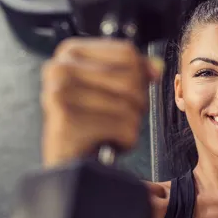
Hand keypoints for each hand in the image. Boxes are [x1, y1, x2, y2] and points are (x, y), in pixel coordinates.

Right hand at [40, 38, 163, 166]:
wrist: (70, 164)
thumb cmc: (88, 126)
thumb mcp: (109, 90)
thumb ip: (134, 72)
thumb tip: (157, 67)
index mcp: (70, 53)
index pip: (127, 53)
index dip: (139, 77)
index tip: (124, 94)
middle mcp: (60, 68)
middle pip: (131, 79)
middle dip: (135, 105)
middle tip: (114, 118)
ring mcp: (61, 93)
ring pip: (130, 105)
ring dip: (129, 126)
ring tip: (107, 131)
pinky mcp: (67, 120)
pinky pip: (124, 127)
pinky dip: (125, 141)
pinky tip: (105, 143)